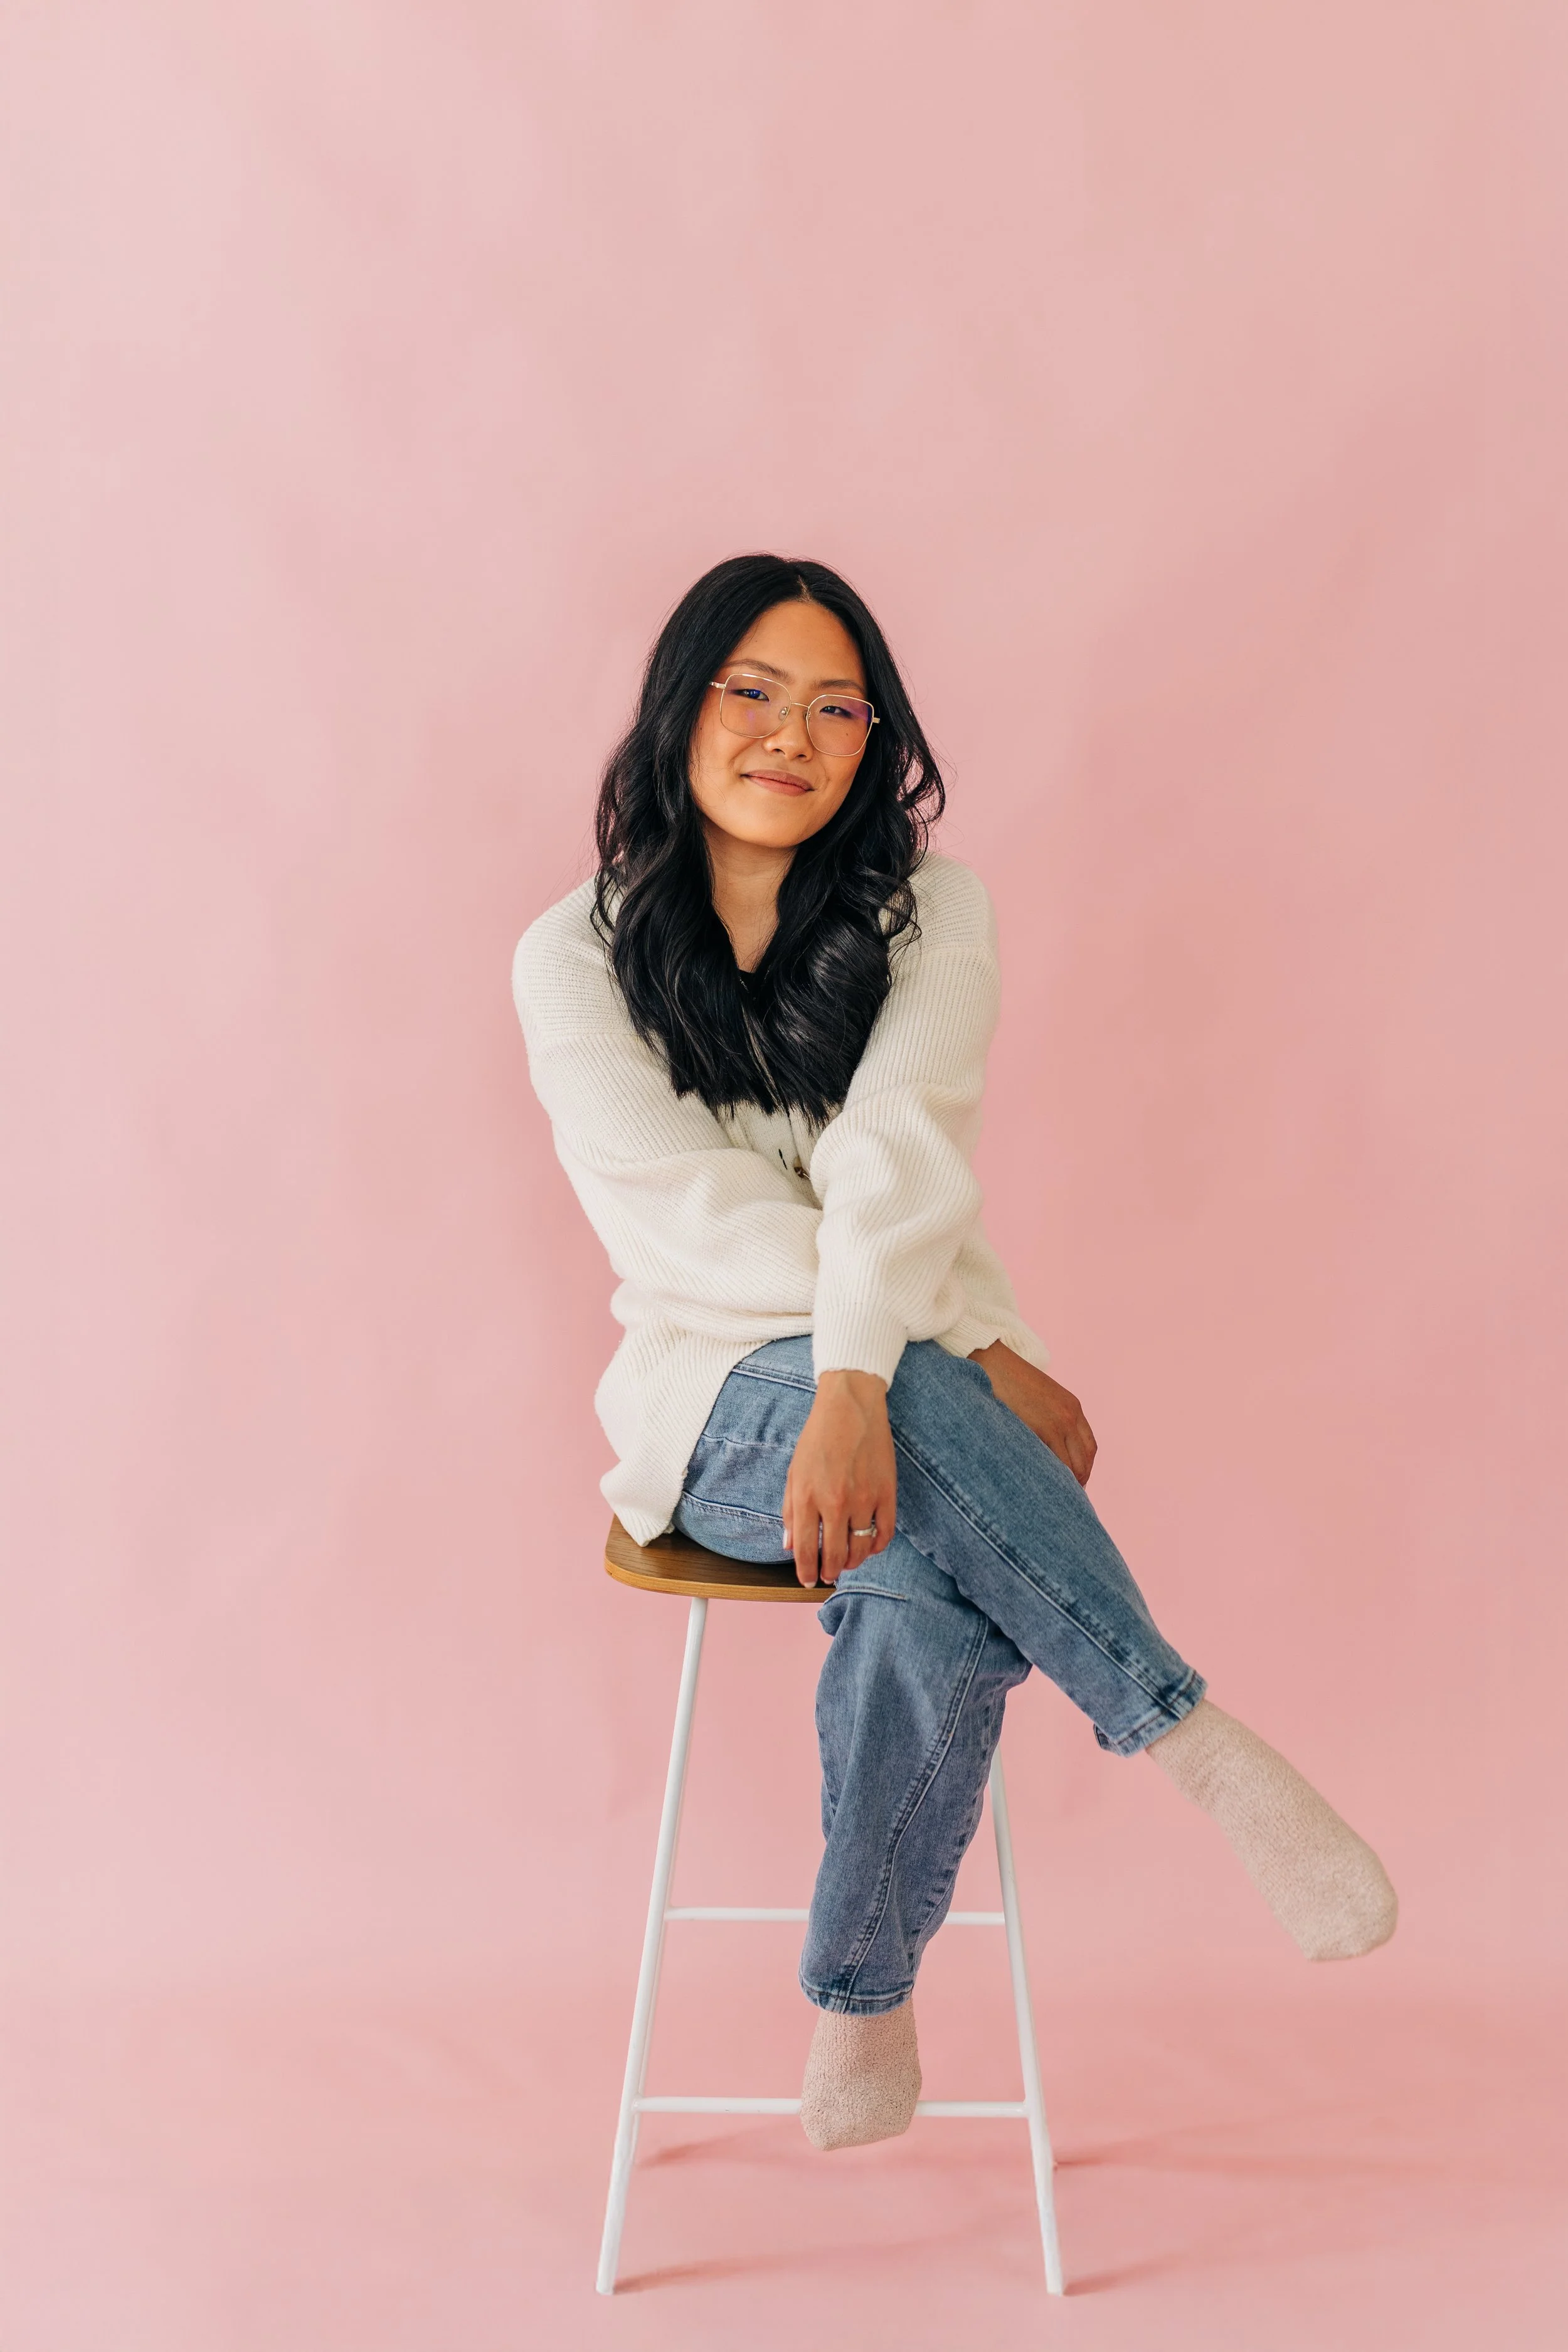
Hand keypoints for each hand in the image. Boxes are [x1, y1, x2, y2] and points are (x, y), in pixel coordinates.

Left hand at [781, 1369, 896, 1586]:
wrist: (850, 1405)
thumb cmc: (818, 1437)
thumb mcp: (794, 1472)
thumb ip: (790, 1511)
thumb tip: (788, 1545)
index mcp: (807, 1497)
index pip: (805, 1550)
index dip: (806, 1571)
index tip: (808, 1580)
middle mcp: (835, 1502)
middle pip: (834, 1556)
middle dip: (829, 1572)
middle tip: (828, 1575)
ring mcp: (864, 1499)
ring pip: (861, 1550)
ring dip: (853, 1563)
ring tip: (847, 1562)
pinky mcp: (887, 1493)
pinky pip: (885, 1533)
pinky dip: (878, 1547)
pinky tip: (870, 1547)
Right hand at [971, 1341, 1096, 1484]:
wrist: (992, 1362)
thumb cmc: (1007, 1380)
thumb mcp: (1038, 1398)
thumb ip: (1047, 1418)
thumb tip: (1043, 1445)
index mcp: (1073, 1406)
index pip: (1089, 1445)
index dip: (1084, 1466)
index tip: (1074, 1481)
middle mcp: (1072, 1415)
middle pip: (1087, 1457)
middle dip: (1080, 1479)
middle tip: (1067, 1496)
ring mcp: (1061, 1422)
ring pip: (1076, 1464)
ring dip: (1069, 1482)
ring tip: (1057, 1497)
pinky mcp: (1046, 1427)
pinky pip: (1058, 1462)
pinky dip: (1056, 1477)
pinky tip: (1046, 1486)